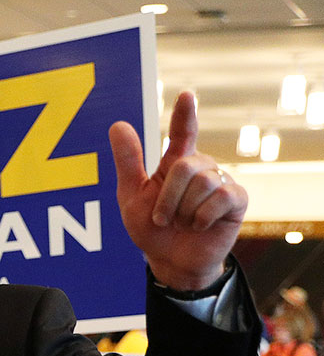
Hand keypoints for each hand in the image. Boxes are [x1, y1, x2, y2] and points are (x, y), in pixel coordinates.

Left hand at [109, 91, 245, 290]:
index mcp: (175, 163)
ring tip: (182, 222)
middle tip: (162, 218)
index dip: (185, 114)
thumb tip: (118, 124)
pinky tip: (199, 225)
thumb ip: (128, 162)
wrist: (171, 261)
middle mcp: (201, 167)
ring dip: (183, 211)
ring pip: (203, 183)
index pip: (182, 132)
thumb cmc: (152, 228)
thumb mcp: (131, 197)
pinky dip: (202, 217)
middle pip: (186, 167)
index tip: (186, 94)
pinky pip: (221, 199)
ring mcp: (221, 182)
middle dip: (167, 198)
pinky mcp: (237, 200)